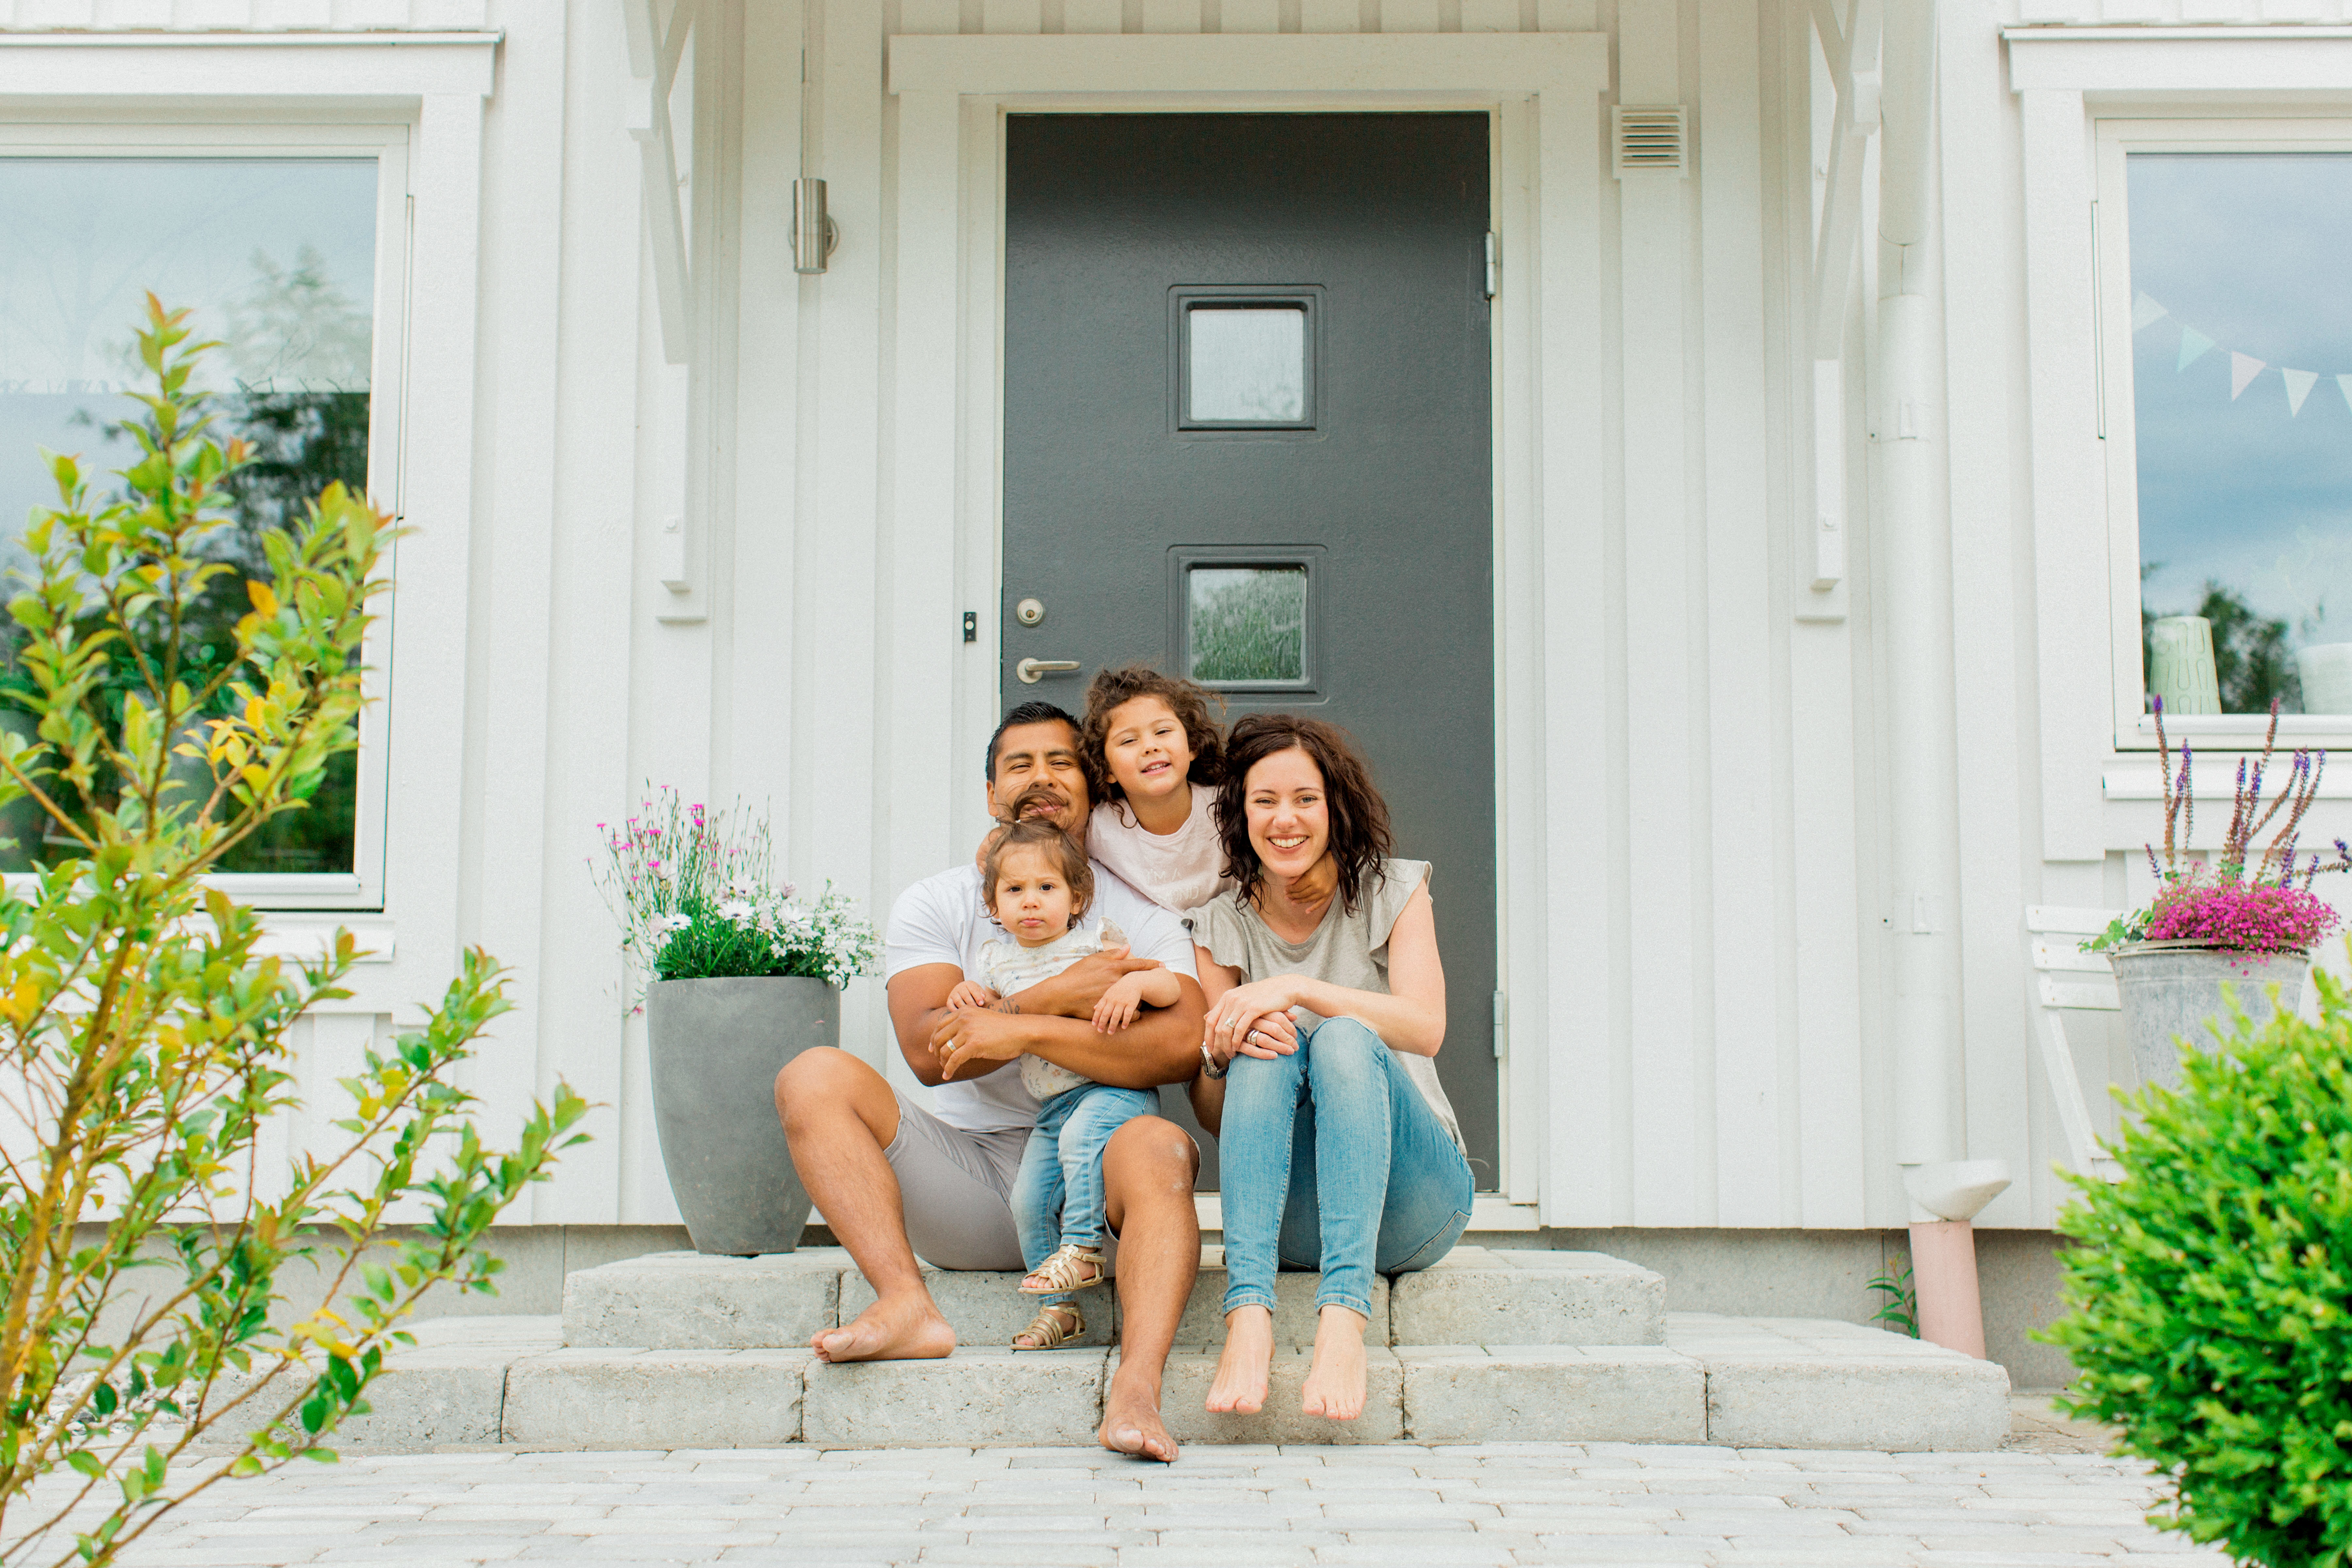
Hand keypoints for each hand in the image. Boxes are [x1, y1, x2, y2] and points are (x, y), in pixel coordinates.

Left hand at [931, 1006, 1031, 1080]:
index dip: (934, 1038)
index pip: (940, 1025)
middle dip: (937, 1051)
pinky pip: (954, 1059)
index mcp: (964, 1011)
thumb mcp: (982, 1018)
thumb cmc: (1005, 1027)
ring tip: (946, 1069)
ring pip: (945, 1050)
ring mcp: (968, 1031)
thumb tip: (955, 1037)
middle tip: (939, 1061)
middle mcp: (963, 1019)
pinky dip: (948, 1069)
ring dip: (943, 1062)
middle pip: (939, 1037)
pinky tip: (948, 1075)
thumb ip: (968, 1022)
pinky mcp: (974, 1044)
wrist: (1021, 1031)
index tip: (933, 1048)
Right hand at [946, 980, 999, 1010]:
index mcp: (968, 984)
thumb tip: (983, 997)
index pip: (973, 989)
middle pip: (965, 995)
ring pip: (958, 1001)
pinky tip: (961, 1014)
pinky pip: (950, 1006)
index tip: (981, 1003)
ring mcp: (953, 994)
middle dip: (971, 1003)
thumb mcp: (979, 991)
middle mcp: (959, 987)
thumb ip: (981, 993)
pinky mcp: (949, 1001)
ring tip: (969, 1012)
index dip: (977, 996)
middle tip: (976, 1009)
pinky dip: (955, 1010)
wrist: (963, 993)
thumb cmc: (974, 994)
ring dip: (964, 1007)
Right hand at [1024, 947, 1161, 1018]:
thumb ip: (1112, 955)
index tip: (1163, 965)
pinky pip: (1126, 1015)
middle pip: (1140, 985)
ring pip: (1135, 1001)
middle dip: (1147, 986)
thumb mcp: (1092, 960)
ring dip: (1139, 1002)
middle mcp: (1115, 982)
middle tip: (1155, 986)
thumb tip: (1127, 947)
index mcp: (1112, 968)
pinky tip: (1130, 1015)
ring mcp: (1113, 997)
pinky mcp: (1108, 1010)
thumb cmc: (1075, 974)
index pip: (1138, 965)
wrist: (1060, 995)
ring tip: (1139, 1003)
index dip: (1152, 965)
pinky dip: (1130, 1015)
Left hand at [1092, 972, 1148, 1033]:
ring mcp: (1123, 1001)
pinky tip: (1123, 1027)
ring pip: (1116, 1015)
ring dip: (1113, 1025)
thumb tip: (1093, 1008)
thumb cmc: (1119, 989)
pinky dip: (1126, 1021)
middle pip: (1106, 1013)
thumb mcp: (1109, 993)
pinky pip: (1128, 1014)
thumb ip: (1102, 1001)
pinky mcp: (1131, 1003)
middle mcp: (1113, 1000)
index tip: (1094, 1025)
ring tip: (1110, 1033)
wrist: (1133, 982)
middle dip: (1102, 1023)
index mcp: (1107, 997)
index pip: (1099, 1008)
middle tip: (1100, 1031)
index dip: (1096, 1017)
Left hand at [1204, 977, 1301, 1061]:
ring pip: (1226, 1029)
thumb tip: (1205, 1016)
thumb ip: (1225, 1008)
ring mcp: (1241, 1003)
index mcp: (1227, 996)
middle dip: (1217, 1043)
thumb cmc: (1265, 995)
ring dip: (1227, 1044)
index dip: (1207, 1035)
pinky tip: (1238, 1048)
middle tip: (1220, 1054)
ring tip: (1230, 1054)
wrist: (1285, 987)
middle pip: (1216, 1026)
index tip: (1209, 1047)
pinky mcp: (1253, 1008)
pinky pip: (1239, 1029)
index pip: (1211, 1019)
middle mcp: (1231, 998)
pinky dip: (1236, 1041)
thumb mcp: (1242, 998)